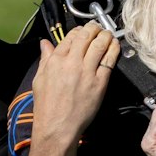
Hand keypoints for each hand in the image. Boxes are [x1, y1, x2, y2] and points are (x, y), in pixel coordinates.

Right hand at [29, 24, 119, 155]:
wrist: (57, 127)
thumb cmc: (47, 107)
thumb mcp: (40, 79)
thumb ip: (45, 58)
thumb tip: (45, 43)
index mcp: (56, 61)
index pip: (70, 36)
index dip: (80, 30)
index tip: (84, 31)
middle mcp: (71, 63)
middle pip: (87, 36)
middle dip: (94, 28)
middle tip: (98, 28)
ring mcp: (87, 72)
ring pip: (100, 44)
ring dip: (106, 35)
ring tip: (108, 33)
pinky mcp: (99, 82)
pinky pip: (109, 60)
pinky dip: (114, 49)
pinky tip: (115, 45)